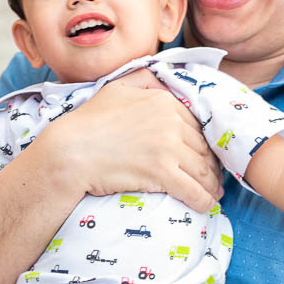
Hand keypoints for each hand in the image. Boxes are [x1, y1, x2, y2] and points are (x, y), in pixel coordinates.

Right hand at [38, 77, 222, 210]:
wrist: (70, 150)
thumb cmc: (88, 121)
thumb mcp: (115, 89)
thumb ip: (141, 80)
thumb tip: (159, 78)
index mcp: (162, 101)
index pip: (195, 125)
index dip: (203, 142)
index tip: (205, 154)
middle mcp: (170, 122)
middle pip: (201, 147)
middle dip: (211, 164)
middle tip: (214, 177)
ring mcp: (167, 147)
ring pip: (201, 169)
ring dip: (210, 184)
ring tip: (212, 192)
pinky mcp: (161, 172)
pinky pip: (192, 189)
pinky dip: (203, 199)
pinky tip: (206, 205)